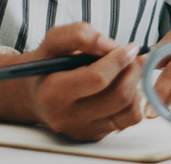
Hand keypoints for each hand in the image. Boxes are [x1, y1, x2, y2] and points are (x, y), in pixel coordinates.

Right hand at [0, 22, 144, 141]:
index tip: (129, 46)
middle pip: (119, 95)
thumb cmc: (48, 63)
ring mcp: (82, 130)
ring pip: (128, 110)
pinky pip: (127, 119)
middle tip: (131, 56)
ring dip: (136, 84)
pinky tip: (123, 85)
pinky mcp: (93, 135)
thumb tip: (110, 45)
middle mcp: (67, 118)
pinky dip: (134, 100)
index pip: (98, 78)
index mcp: (53, 93)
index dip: (119, 59)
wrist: (35, 94)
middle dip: (132, 70)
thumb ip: (80, 35)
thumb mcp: (55, 40)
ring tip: (128, 69)